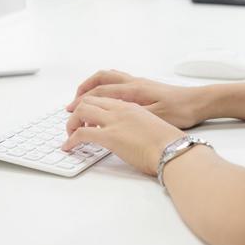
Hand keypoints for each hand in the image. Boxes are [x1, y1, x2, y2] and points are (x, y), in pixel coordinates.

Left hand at [62, 96, 184, 175]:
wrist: (175, 149)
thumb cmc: (170, 142)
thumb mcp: (153, 124)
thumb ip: (138, 123)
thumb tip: (131, 133)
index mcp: (132, 105)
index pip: (104, 95)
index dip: (90, 102)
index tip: (84, 111)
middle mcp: (121, 108)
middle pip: (89, 99)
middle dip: (77, 109)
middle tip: (74, 122)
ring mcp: (115, 121)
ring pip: (82, 111)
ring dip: (72, 122)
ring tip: (70, 133)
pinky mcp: (110, 136)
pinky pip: (82, 133)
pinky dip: (71, 139)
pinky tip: (68, 146)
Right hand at [67, 70, 210, 128]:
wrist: (199, 102)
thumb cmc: (180, 110)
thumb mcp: (154, 117)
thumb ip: (130, 116)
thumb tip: (107, 121)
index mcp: (132, 90)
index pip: (98, 95)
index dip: (81, 107)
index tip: (71, 121)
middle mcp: (132, 83)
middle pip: (98, 82)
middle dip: (81, 93)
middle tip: (71, 108)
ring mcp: (137, 82)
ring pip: (106, 77)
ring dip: (91, 86)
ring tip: (82, 98)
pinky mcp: (143, 86)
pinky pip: (116, 79)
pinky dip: (104, 85)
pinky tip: (105, 96)